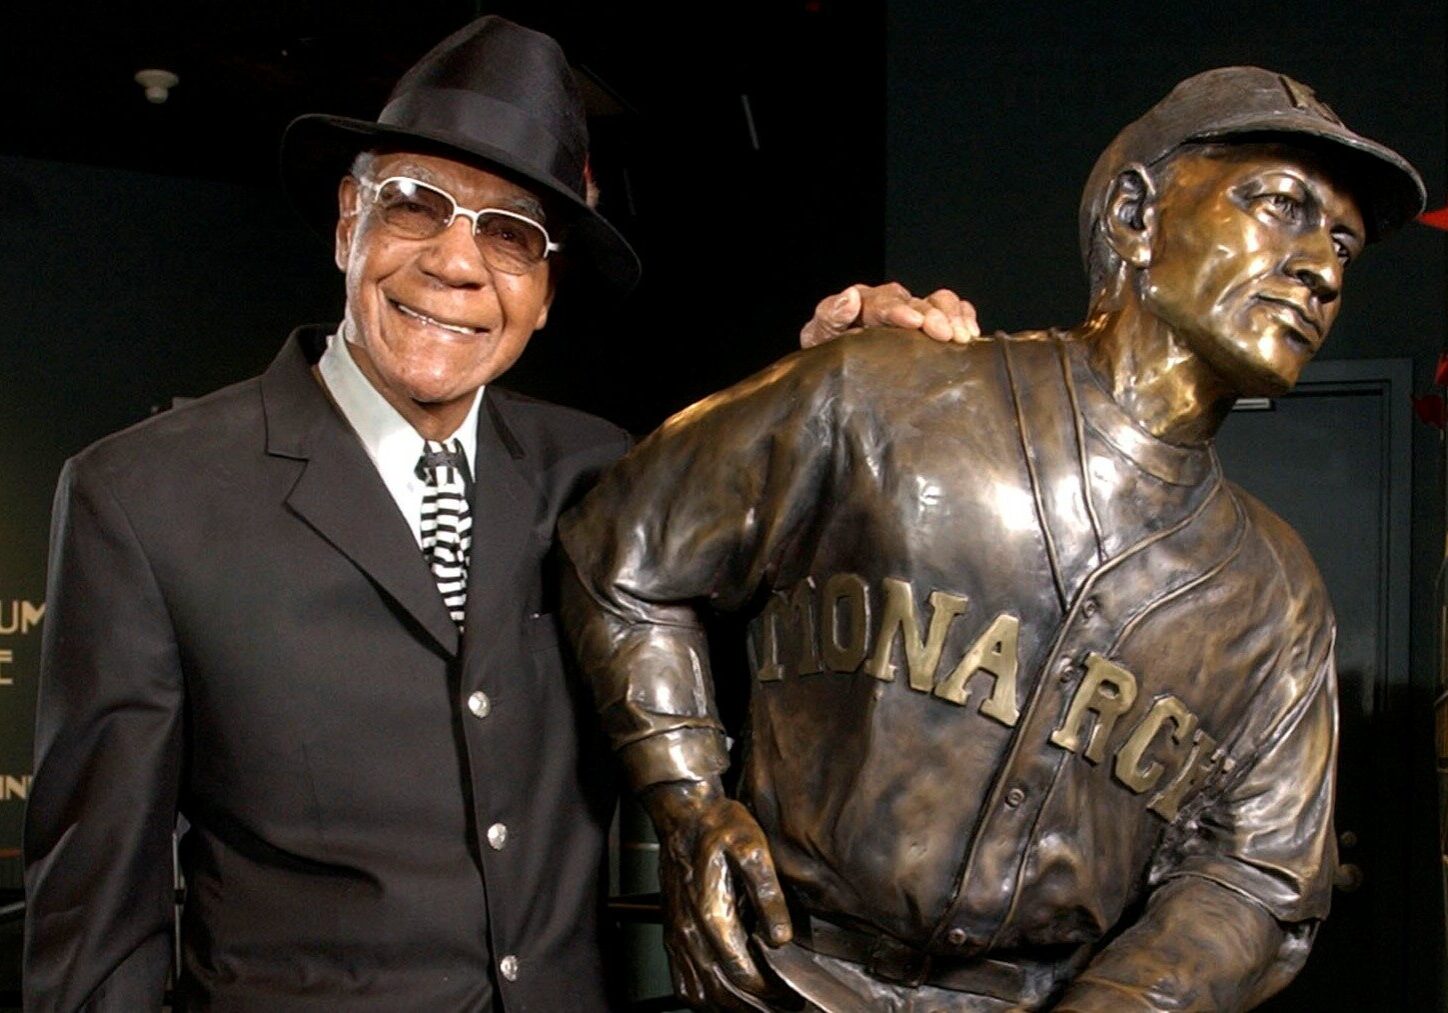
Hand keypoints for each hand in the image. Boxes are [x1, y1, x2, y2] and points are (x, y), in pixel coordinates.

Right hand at [644, 780, 792, 1009]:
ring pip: (700, 993)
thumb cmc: (719, 827)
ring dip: (730, 1007)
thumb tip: (780, 936)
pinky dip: (703, 999)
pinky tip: (723, 998)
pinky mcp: (673, 934)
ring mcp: (678, 936)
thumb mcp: (753, 848)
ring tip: (760, 1006)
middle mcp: (690, 932)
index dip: (771, 992)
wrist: (684, 815)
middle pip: (722, 992)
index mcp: (712, 914)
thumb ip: (768, 893)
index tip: (793, 994)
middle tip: (784, 1005)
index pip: (742, 973)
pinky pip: (682, 982)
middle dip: (756, 1006)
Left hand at [799, 282, 979, 347]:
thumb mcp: (819, 338)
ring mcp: (912, 312)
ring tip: (962, 336)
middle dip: (932, 314)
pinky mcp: (928, 324)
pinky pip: (952, 309)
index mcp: (862, 303)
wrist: (834, 371)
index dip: (899, 310)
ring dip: (953, 315)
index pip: (882, 302)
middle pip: (916, 300)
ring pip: (938, 300)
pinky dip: (964, 315)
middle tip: (946, 333)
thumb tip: (850, 297)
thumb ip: (829, 317)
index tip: (913, 322)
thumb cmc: (826, 354)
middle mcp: (890, 303)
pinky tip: (971, 332)